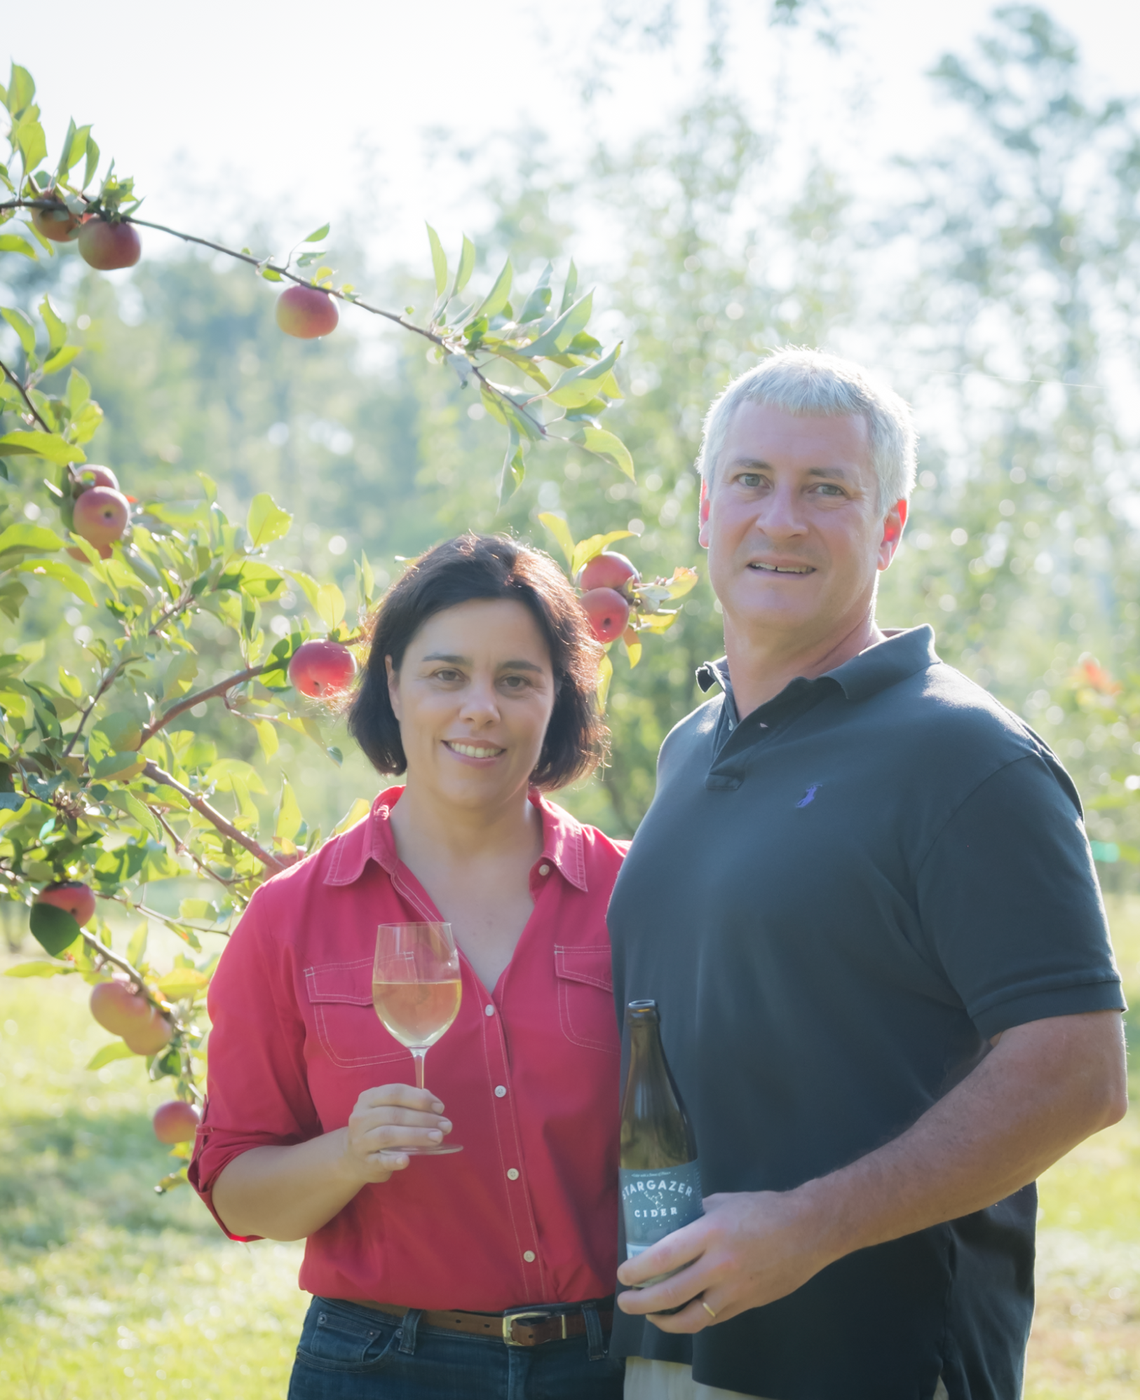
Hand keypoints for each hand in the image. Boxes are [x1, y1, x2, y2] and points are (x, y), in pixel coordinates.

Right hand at [341, 1084, 452, 1184]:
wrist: (352, 1157)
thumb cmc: (377, 1128)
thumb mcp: (388, 1110)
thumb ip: (408, 1103)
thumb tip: (431, 1100)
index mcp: (369, 1098)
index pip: (395, 1093)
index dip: (419, 1099)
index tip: (440, 1107)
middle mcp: (361, 1117)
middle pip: (395, 1114)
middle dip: (424, 1119)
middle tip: (445, 1126)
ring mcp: (361, 1140)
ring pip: (388, 1135)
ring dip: (416, 1135)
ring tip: (437, 1138)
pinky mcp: (365, 1162)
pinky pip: (380, 1160)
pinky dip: (394, 1160)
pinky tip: (407, 1160)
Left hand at [615, 1187, 835, 1331]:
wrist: (809, 1231)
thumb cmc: (764, 1209)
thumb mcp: (724, 1202)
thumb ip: (696, 1215)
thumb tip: (670, 1224)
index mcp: (711, 1233)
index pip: (664, 1257)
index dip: (638, 1269)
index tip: (623, 1273)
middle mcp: (719, 1266)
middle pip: (670, 1294)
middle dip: (640, 1302)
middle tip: (624, 1301)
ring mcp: (734, 1290)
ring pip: (690, 1318)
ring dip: (663, 1320)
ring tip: (649, 1314)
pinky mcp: (746, 1305)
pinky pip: (712, 1318)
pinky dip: (692, 1319)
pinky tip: (680, 1314)